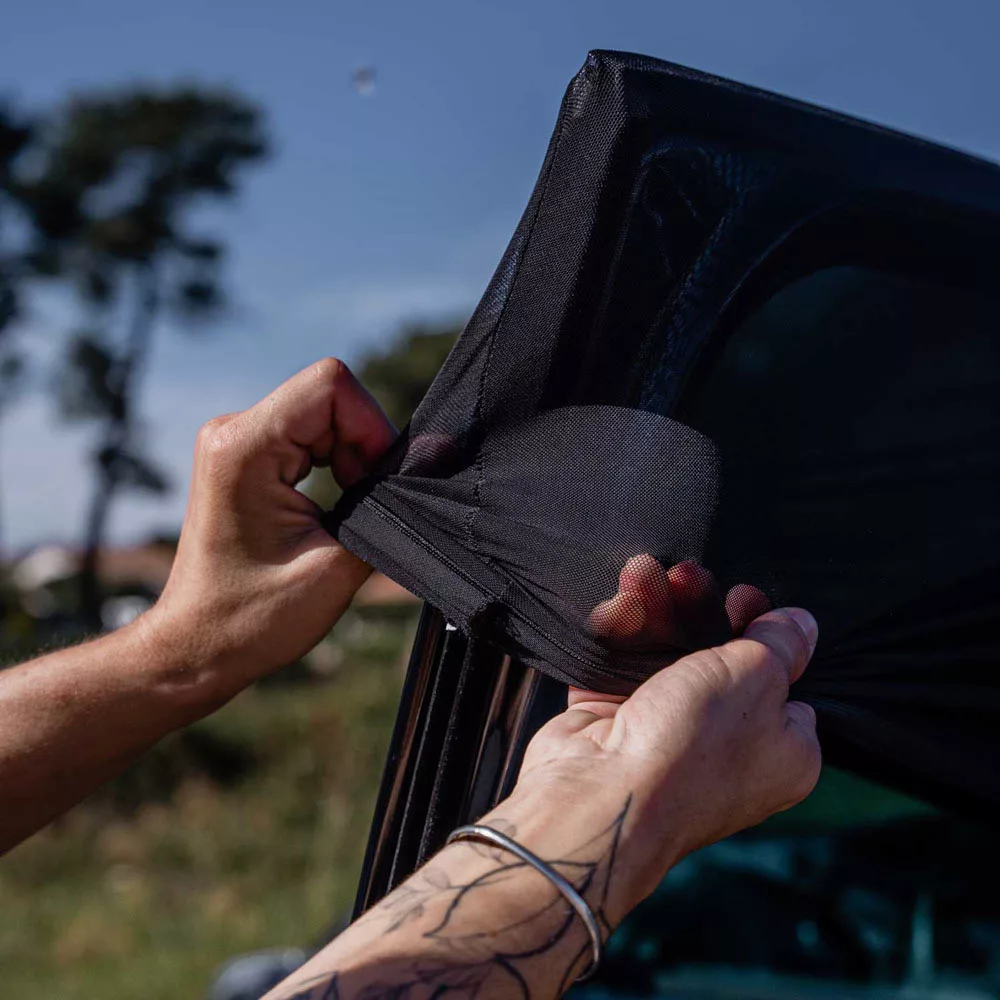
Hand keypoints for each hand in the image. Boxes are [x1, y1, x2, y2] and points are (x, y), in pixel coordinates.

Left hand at [146, 359, 395, 698]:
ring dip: (351, 459)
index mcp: (243, 447)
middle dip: (364, 447)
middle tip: (362, 506)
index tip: (378, 479)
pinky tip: (329, 509)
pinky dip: (335, 464)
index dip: (372, 426)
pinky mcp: (246, 455)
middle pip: (330, 397)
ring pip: (325, 413)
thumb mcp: (339, 564)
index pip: (330, 385)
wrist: (198, 648)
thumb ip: (390, 506)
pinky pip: (309, 433)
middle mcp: (232, 430)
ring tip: (342, 516)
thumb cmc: (253, 618)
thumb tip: (437, 457)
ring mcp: (235, 440)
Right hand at [491, 580, 820, 926]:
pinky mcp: (613, 726)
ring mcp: (666, 738)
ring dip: (656, 611)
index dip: (766, 634)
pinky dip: (619, 634)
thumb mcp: (755, 677)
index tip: (745, 598)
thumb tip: (805, 624)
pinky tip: (620, 603)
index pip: (785, 683)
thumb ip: (778, 641)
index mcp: (780, 751)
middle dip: (701, 611)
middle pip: (720, 661)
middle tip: (689, 575)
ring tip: (644, 571)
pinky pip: (619, 668)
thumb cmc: (694, 744)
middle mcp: (727, 748)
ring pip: (666, 658)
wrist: (602, 796)